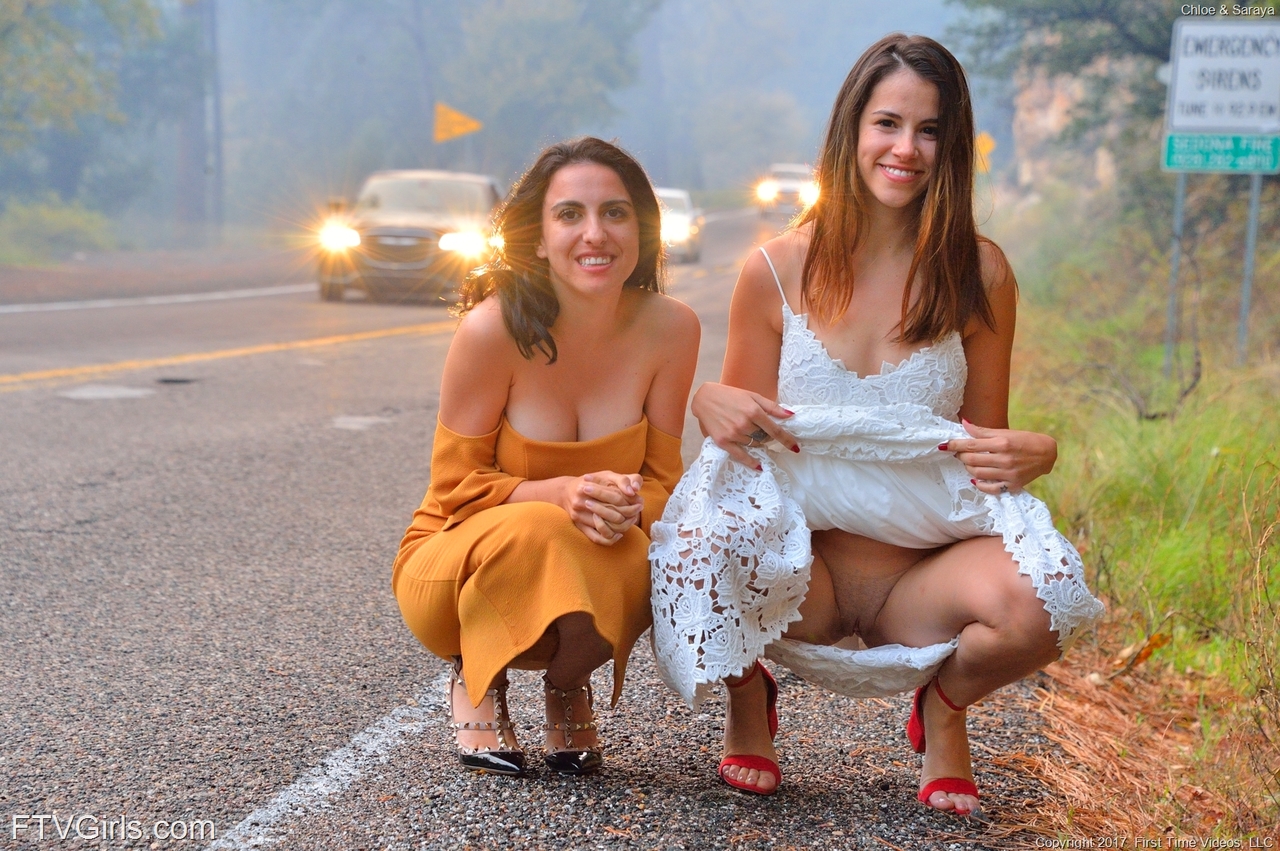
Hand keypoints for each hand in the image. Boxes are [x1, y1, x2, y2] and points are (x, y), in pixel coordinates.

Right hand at [562, 472, 643, 544]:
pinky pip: (596, 537)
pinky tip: (619, 534)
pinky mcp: (579, 526)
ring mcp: (579, 516)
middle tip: (638, 510)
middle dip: (629, 513)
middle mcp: (581, 501)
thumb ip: (623, 480)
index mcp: (587, 486)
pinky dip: (610, 538)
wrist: (565, 492)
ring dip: (623, 526)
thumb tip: (634, 490)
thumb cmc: (591, 482)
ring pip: (606, 527)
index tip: (640, 501)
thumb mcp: (606, 475)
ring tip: (631, 520)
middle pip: (612, 513)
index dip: (630, 500)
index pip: (615, 497)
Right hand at [690, 382, 796, 467]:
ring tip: (751, 433)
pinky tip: (759, 466)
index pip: (775, 430)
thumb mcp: (753, 396)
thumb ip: (772, 407)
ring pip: (754, 444)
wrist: (705, 398)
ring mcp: (733, 434)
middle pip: (765, 438)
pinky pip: (740, 455)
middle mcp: (744, 424)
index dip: (787, 440)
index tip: (795, 447)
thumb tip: (791, 415)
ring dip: (758, 442)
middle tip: (763, 430)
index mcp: (753, 411)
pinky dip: (750, 461)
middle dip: (768, 436)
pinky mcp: (723, 442)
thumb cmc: (731, 395)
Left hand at [942, 419, 1056, 494]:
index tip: (943, 445)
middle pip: (971, 460)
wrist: (1047, 454)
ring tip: (969, 463)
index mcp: (1001, 443)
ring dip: (968, 468)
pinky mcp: (1012, 485)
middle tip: (959, 453)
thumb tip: (964, 424)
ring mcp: (1008, 474)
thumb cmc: (1024, 440)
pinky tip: (976, 478)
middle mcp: (1004, 459)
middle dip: (960, 456)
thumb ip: (982, 431)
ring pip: (977, 474)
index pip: (970, 444)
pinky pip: (990, 489)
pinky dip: (979, 484)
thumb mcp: (1005, 432)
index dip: (954, 445)